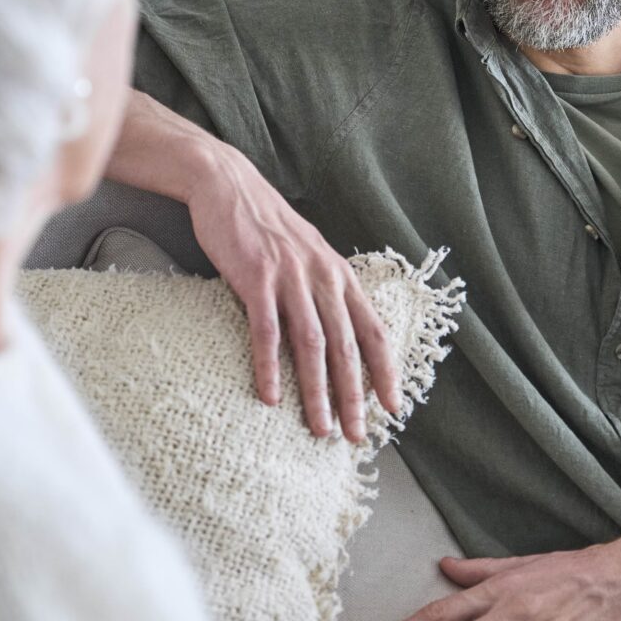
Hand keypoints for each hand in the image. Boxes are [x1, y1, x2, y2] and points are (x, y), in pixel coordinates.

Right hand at [184, 142, 400, 441]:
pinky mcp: (256, 278)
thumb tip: (336, 330)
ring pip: (312, 345)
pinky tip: (270, 397)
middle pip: (346, 347)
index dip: (386, 371)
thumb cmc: (266, 225)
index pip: (373, 330)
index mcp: (339, 275)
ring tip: (318, 428)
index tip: (393, 407)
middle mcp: (323, 277)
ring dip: (317, 392)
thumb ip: (324, 288)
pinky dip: (269, 367)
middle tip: (355, 435)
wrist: (228, 185)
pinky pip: (267, 331)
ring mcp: (290, 277)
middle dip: (354, 396)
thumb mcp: (308, 253)